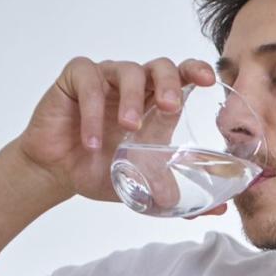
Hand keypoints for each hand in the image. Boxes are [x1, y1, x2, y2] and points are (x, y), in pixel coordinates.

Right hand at [16, 56, 226, 216]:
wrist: (56, 174)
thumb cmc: (100, 169)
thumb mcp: (143, 182)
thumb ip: (176, 189)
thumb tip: (219, 209)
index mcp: (155, 101)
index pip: (182, 75)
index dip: (196, 70)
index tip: (209, 79)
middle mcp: (134, 85)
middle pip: (160, 66)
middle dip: (169, 83)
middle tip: (168, 108)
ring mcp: (105, 78)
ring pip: (127, 70)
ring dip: (131, 99)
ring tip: (128, 128)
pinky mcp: (75, 79)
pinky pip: (89, 83)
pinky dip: (92, 111)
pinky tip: (91, 141)